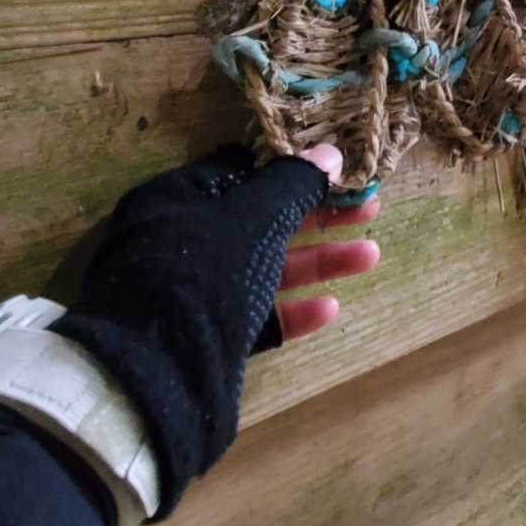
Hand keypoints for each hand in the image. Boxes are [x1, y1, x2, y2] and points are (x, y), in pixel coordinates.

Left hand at [51, 143, 380, 516]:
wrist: (156, 371)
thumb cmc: (202, 273)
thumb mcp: (253, 217)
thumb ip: (293, 185)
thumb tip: (329, 153)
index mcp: (175, 201)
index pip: (237, 172)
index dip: (288, 170)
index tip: (333, 172)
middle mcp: (180, 243)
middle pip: (260, 221)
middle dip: (316, 216)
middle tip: (366, 209)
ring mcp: (192, 294)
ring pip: (264, 269)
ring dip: (317, 261)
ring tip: (369, 255)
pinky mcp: (206, 337)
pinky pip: (255, 315)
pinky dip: (293, 310)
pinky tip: (330, 308)